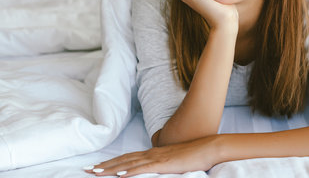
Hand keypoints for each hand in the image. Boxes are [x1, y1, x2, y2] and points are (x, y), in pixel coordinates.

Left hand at [85, 136, 217, 176]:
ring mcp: (157, 158)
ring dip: (111, 168)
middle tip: (87, 170)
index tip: (97, 166)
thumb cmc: (194, 155)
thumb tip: (154, 167)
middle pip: (123, 159)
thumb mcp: (174, 160)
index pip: (127, 157)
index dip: (111, 162)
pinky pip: (143, 168)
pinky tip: (119, 175)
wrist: (208, 147)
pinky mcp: (163, 164)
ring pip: (128, 163)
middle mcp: (151, 153)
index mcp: (153, 153)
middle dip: (104, 165)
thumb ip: (162, 163)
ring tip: (95, 172)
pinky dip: (129, 171)